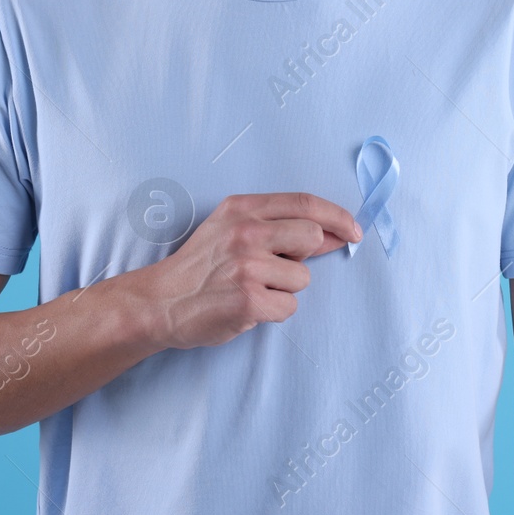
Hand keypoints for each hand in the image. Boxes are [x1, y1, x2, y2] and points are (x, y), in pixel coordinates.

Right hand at [137, 192, 360, 350]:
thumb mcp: (232, 231)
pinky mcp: (249, 299)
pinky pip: (289, 306)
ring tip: (252, 289)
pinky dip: (274, 311)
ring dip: (284, 289)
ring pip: (302, 278)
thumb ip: (280, 228)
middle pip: (311, 236)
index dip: (336, 216)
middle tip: (276, 267)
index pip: (304, 203)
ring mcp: (247, 265)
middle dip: (303, 256)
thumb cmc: (200, 267)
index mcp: (242, 208)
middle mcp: (246, 232)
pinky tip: (248, 306)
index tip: (354, 230)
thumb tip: (334, 233)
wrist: (160, 302)